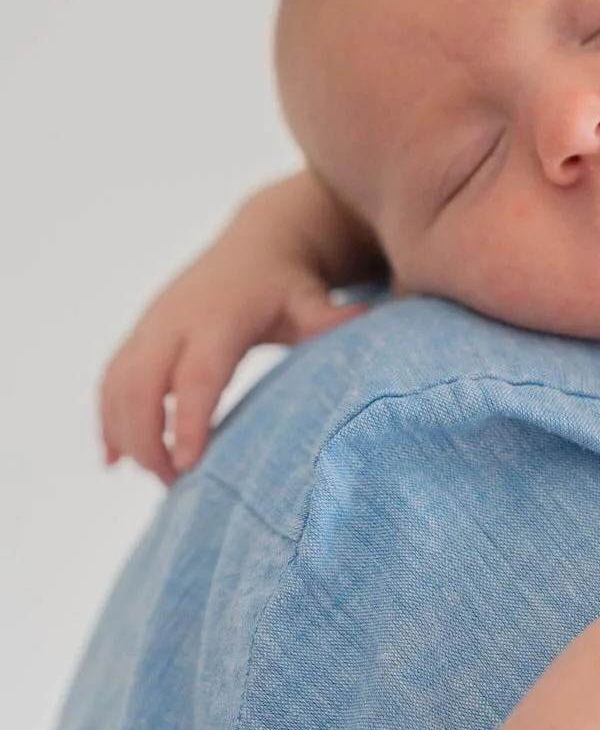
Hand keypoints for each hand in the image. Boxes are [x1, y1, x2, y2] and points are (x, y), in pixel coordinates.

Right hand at [100, 177, 371, 483]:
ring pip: (118, 385)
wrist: (259, 243)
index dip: (189, 419)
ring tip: (159, 480)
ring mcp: (151, 325)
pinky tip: (114, 460)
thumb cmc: (290, 282)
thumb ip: (328, 316)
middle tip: (176, 486)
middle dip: (148, 441)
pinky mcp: (140, 333)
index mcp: (218, 316)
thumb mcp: (311, 297)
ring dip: (127, 436)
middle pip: (141, 386)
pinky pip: (111, 380)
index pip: (197, 373)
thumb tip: (360, 316)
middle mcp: (174, 318)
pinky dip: (108, 420)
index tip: (189, 465)